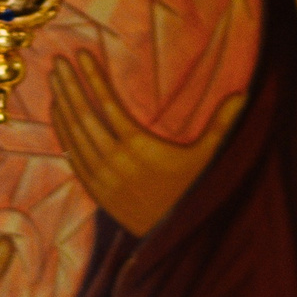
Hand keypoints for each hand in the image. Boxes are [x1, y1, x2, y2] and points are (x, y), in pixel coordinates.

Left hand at [50, 50, 244, 237]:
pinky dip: (63, 134)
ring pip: (74, 136)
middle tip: (58, 61)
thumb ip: (222, 126)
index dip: (94, 77)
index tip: (82, 53)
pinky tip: (58, 116)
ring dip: (62, 106)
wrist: (176, 243)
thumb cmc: (195, 196)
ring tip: (53, 81)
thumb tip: (243, 94)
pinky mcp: (97, 192)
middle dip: (70, 86)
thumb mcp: (210, 160)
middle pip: (85, 117)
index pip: (108, 105)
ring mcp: (102, 178)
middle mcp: (115, 161)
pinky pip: (73, 158)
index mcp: (138, 147)